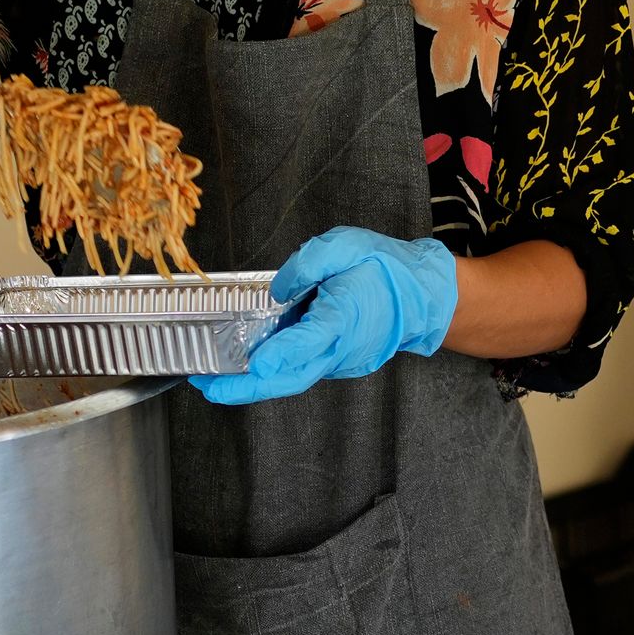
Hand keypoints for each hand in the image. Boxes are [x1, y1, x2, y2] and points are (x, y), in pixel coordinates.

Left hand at [197, 228, 459, 406]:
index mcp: (345, 315)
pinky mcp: (337, 362)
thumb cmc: (386, 270)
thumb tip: (277, 290)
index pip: (312, 337)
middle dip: (249, 388)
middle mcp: (342, 346)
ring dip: (255, 383)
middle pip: (294, 376)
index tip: (256, 364)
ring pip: (295, 377)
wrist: (424, 297)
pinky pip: (302, 370)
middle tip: (209, 388)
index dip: (283, 352)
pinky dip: (273, 373)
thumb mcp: (347, 246)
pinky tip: (247, 366)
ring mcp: (341, 360)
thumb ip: (308, 264)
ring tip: (214, 378)